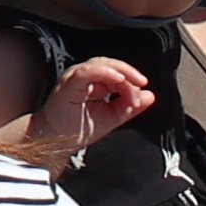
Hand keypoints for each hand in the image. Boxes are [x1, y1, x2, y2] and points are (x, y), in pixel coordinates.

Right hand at [28, 54, 160, 157]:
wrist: (56, 141)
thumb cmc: (77, 128)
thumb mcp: (112, 117)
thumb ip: (130, 106)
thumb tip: (150, 96)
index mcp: (95, 81)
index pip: (117, 72)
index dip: (132, 80)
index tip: (142, 94)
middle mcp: (85, 76)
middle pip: (111, 64)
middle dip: (130, 74)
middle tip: (141, 86)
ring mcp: (76, 77)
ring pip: (102, 64)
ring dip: (121, 73)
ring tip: (132, 86)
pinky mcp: (69, 82)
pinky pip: (88, 71)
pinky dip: (106, 73)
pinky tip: (118, 80)